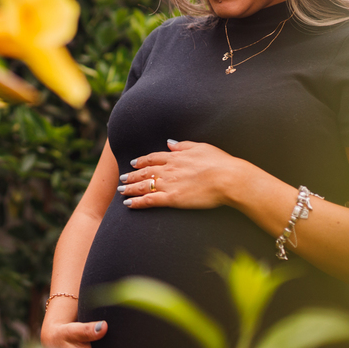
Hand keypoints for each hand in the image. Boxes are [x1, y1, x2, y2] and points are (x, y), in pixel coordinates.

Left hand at [116, 139, 248, 209]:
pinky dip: (136, 202)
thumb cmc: (220, 163)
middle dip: (131, 175)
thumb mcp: (201, 147)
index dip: (141, 161)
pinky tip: (127, 204)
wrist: (228, 178)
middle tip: (121, 178)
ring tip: (120, 190)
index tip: (133, 163)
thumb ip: (183, 145)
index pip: (153, 158)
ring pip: (143, 186)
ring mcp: (169, 184)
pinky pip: (149, 201)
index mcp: (176, 157)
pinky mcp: (172, 199)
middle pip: (144, 172)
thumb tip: (170, 143)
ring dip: (129, 188)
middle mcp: (169, 169)